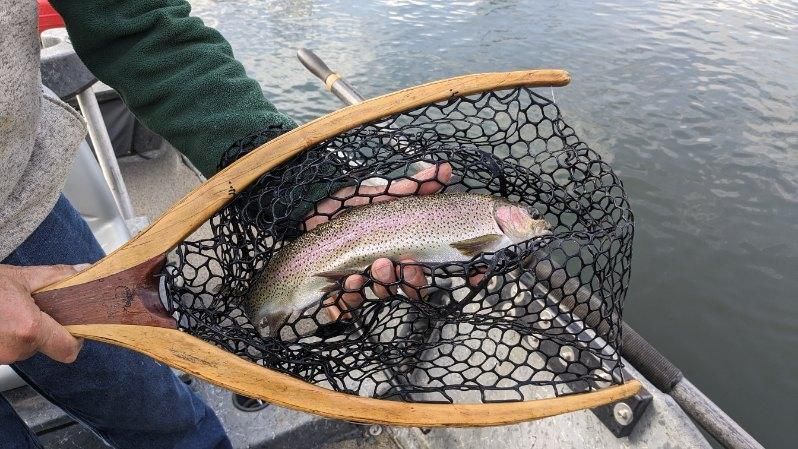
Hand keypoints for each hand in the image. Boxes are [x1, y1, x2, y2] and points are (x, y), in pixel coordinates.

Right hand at [0, 264, 86, 363]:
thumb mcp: (20, 277)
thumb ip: (56, 276)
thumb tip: (83, 272)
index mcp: (29, 328)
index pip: (68, 350)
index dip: (74, 339)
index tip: (72, 326)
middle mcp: (14, 348)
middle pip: (44, 347)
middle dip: (44, 328)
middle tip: (32, 307)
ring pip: (24, 348)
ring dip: (22, 332)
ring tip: (8, 311)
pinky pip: (6, 349)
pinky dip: (6, 336)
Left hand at [305, 162, 464, 319]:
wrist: (305, 213)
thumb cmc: (342, 208)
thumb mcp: (376, 195)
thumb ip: (409, 188)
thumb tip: (444, 168)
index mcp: (391, 253)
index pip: (411, 273)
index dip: (416, 276)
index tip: (413, 265)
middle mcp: (377, 271)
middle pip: (398, 287)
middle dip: (400, 280)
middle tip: (392, 265)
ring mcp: (357, 283)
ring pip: (376, 294)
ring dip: (378, 284)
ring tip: (371, 269)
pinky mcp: (335, 293)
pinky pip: (347, 302)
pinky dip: (351, 294)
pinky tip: (351, 281)